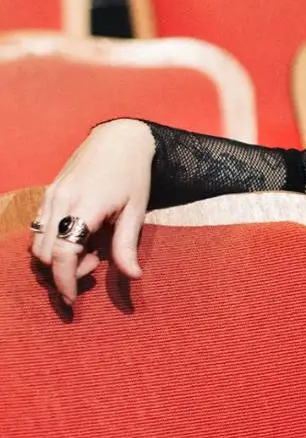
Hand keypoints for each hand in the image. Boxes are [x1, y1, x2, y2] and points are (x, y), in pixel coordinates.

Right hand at [29, 119, 155, 304]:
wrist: (120, 138)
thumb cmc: (133, 174)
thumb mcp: (136, 210)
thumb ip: (127, 245)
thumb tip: (132, 276)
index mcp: (85, 206)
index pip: (64, 253)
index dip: (65, 281)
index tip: (72, 300)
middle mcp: (60, 201)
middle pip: (46, 253)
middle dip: (65, 270)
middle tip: (94, 265)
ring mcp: (50, 196)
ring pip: (38, 242)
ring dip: (58, 257)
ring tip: (90, 249)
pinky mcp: (48, 193)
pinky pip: (39, 227)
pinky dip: (53, 241)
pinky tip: (79, 236)